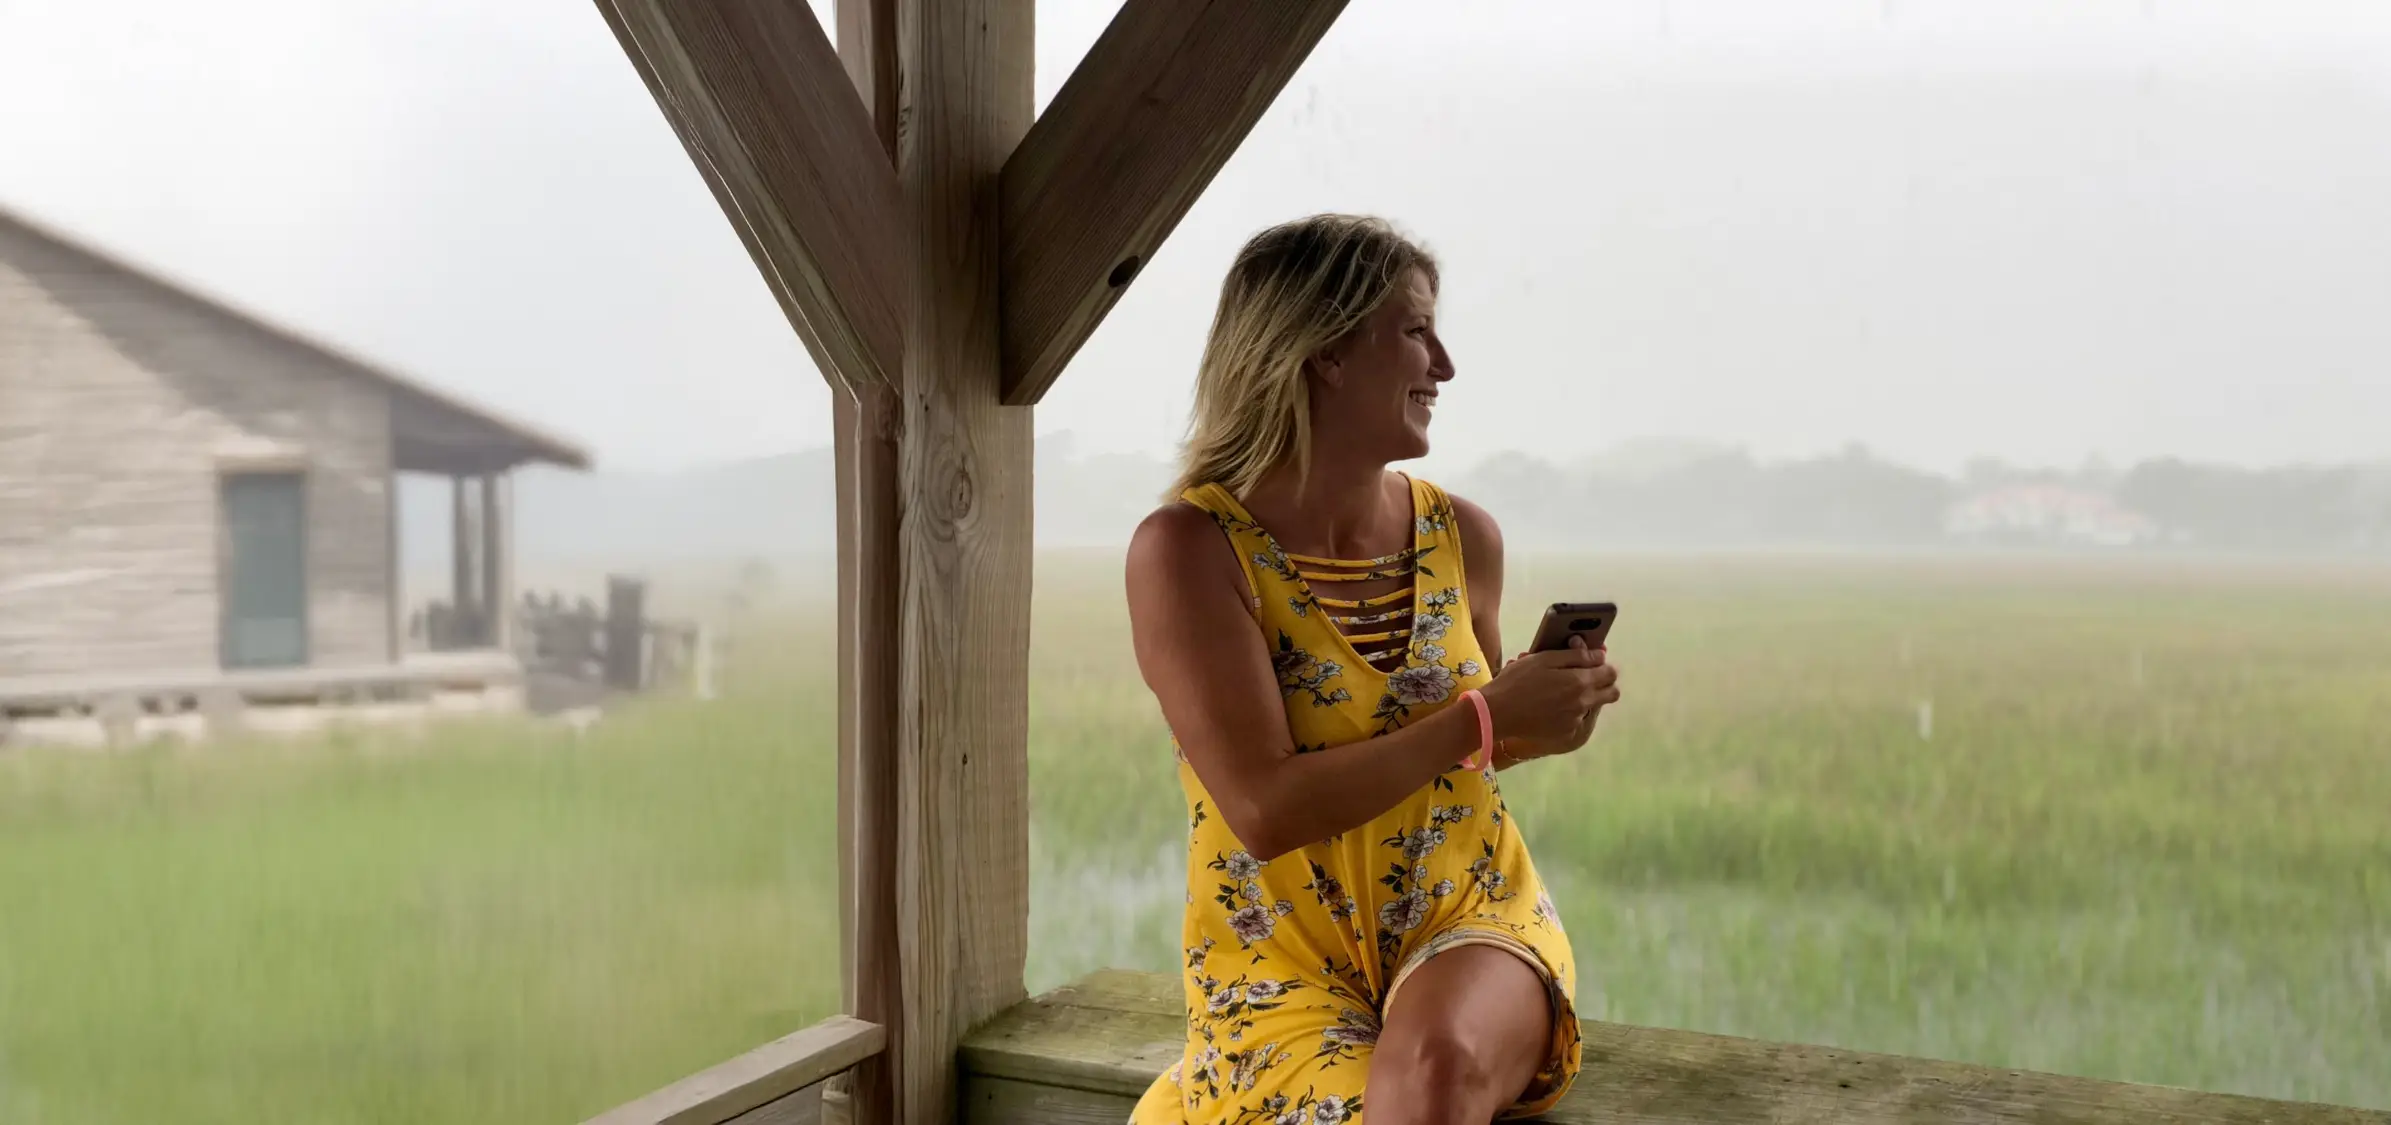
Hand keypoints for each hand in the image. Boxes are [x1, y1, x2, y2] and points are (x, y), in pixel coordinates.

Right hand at [1476, 637, 1620, 761]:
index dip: (1604, 664)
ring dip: (1586, 696)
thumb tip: (1600, 654)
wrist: (1497, 713)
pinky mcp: (1566, 732)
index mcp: (1580, 681)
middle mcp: (1583, 702)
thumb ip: (1576, 655)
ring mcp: (1575, 719)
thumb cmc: (1517, 681)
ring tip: (1562, 691)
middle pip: (1612, 693)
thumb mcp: (1544, 658)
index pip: (1610, 672)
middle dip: (1603, 682)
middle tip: (1585, 676)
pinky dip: (1570, 711)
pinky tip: (1552, 706)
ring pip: (1594, 705)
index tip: (1593, 661)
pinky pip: (1578, 719)